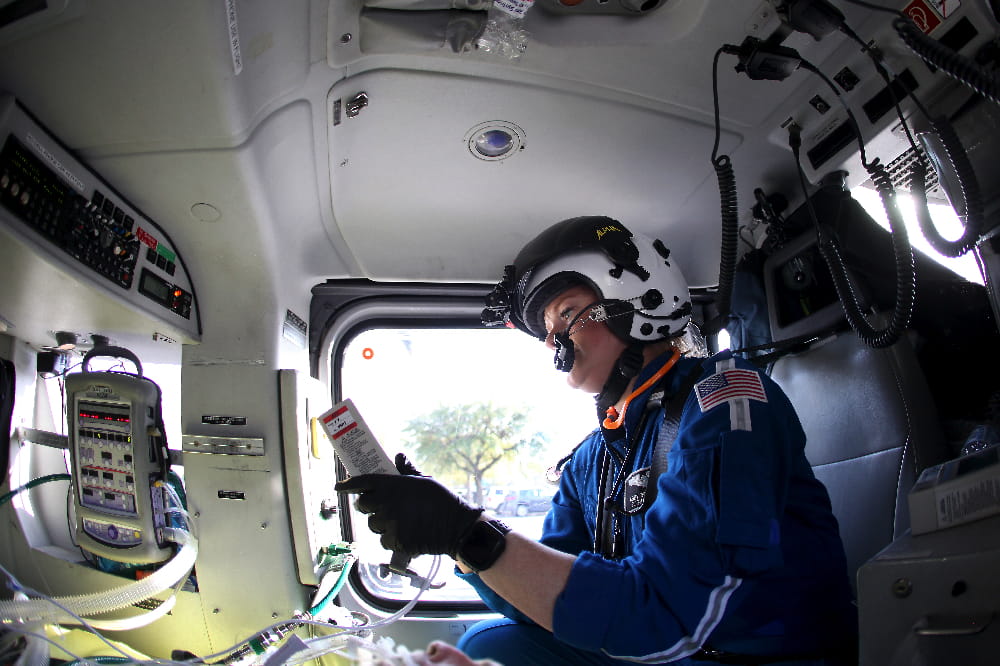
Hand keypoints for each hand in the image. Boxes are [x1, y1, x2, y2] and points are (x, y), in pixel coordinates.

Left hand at [335, 454, 482, 558]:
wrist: (456, 526)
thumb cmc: (442, 500)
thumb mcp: (424, 480)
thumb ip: (407, 470)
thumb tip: (398, 457)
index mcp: (393, 485)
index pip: (362, 483)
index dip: (347, 484)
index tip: (339, 486)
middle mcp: (387, 504)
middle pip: (363, 505)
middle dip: (367, 505)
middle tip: (377, 505)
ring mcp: (389, 524)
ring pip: (372, 524)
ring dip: (379, 522)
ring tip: (396, 520)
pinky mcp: (395, 542)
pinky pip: (383, 539)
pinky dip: (389, 537)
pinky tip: (403, 533)